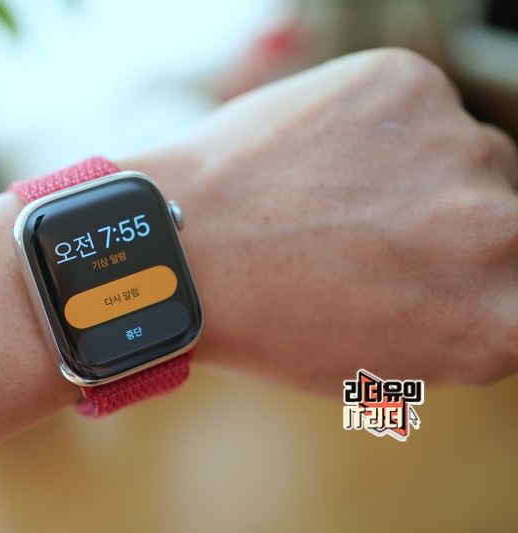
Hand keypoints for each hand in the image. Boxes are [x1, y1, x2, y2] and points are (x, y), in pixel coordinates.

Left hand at [121, 48, 517, 392]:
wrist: (182, 248)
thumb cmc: (267, 320)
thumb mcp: (383, 361)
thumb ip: (456, 321)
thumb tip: (486, 282)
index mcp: (502, 324)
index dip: (475, 279)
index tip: (434, 270)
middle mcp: (502, 232)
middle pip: (507, 213)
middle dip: (451, 224)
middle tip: (370, 234)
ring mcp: (459, 149)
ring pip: (465, 153)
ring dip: (418, 171)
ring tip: (333, 197)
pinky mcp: (409, 85)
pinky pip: (417, 105)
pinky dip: (378, 125)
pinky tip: (318, 156)